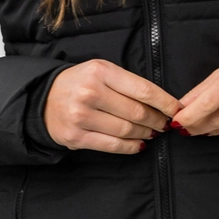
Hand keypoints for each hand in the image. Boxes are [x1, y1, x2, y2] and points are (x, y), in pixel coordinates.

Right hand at [44, 59, 180, 153]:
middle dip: (158, 120)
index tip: (176, 110)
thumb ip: (127, 83)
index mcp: (100, 71)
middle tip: (165, 124)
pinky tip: (139, 144)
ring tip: (152, 132)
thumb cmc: (79, 84)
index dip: (165, 102)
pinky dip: (132, 146)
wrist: (42, 100)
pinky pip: (113, 145)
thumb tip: (161, 103)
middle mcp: (90, 92)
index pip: (143, 89)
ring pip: (127, 130)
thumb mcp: (100, 71)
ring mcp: (81, 116)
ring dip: (146, 133)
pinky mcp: (76, 137)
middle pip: (137, 112)